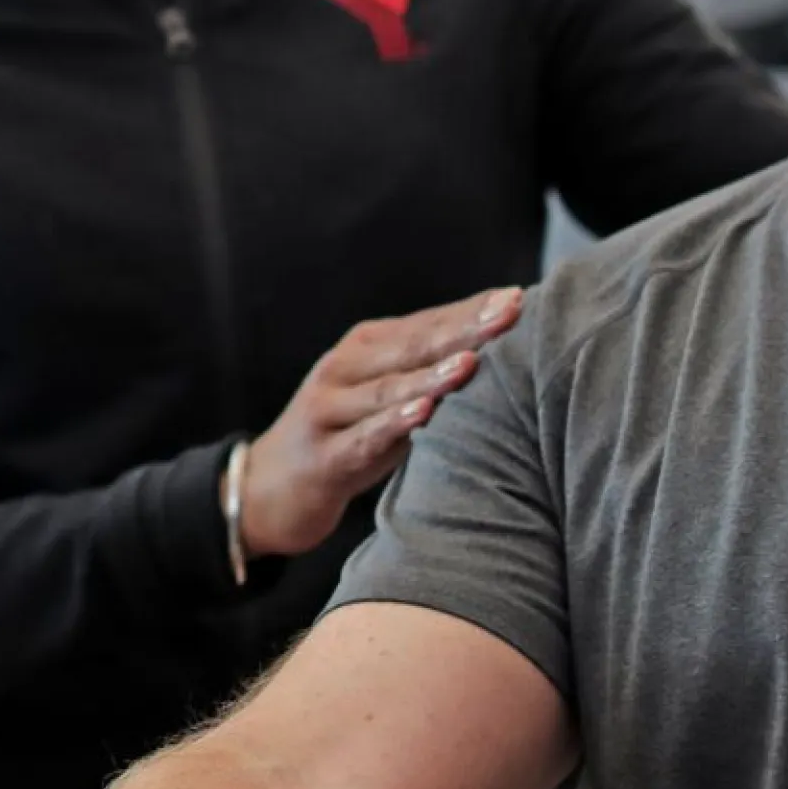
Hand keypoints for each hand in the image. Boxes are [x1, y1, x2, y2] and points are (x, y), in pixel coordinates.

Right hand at [237, 288, 520, 560]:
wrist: (268, 490)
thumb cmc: (346, 441)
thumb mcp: (384, 402)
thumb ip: (429, 378)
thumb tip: (505, 358)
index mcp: (364, 348)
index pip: (427, 323)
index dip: (472, 311)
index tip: (519, 298)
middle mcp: (343, 369)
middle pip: (412, 346)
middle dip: (464, 329)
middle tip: (509, 313)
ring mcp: (328, 411)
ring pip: (386, 389)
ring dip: (430, 375)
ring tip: (471, 361)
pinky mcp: (322, 457)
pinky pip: (362, 438)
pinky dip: (393, 425)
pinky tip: (422, 413)